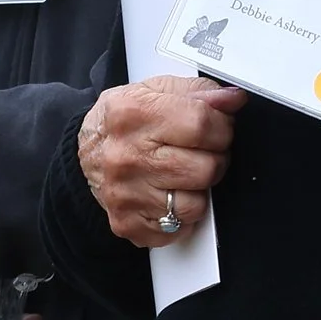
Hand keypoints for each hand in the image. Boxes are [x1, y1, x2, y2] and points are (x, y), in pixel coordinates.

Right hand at [77, 75, 247, 246]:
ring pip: (196, 204)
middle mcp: (126, 156)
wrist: (88, 151)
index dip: (222, 127)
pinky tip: (169, 194)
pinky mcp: (127, 223)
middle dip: (214, 158)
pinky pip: (179, 228)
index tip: (219, 128)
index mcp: (132, 114)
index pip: (202, 125)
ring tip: (184, 173)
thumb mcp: (155, 90)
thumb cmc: (124, 121)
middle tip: (200, 151)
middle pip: (206, 168)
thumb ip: (198, 92)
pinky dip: (181, 215)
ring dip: (198, 189)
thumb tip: (232, 99)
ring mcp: (125, 194)